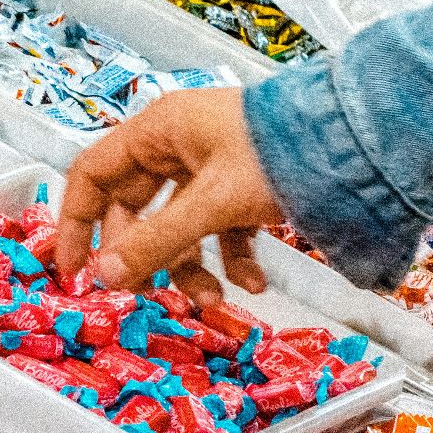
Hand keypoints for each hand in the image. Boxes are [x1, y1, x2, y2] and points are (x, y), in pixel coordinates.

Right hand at [57, 86, 283, 305]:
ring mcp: (211, 166)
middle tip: (144, 293)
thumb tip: (105, 276)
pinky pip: (220, 229)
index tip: (74, 268)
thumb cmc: (279, 151)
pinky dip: (231, 259)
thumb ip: (156, 242)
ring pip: (179, 226)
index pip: (92, 175)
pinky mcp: (242, 186)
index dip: (75, 222)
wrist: (358, 139)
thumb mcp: (211, 202)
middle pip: (135, 210)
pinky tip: (252, 283)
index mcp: (157, 132)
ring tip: (211, 300)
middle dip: (145, 257)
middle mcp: (177, 146)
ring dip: (191, 267)